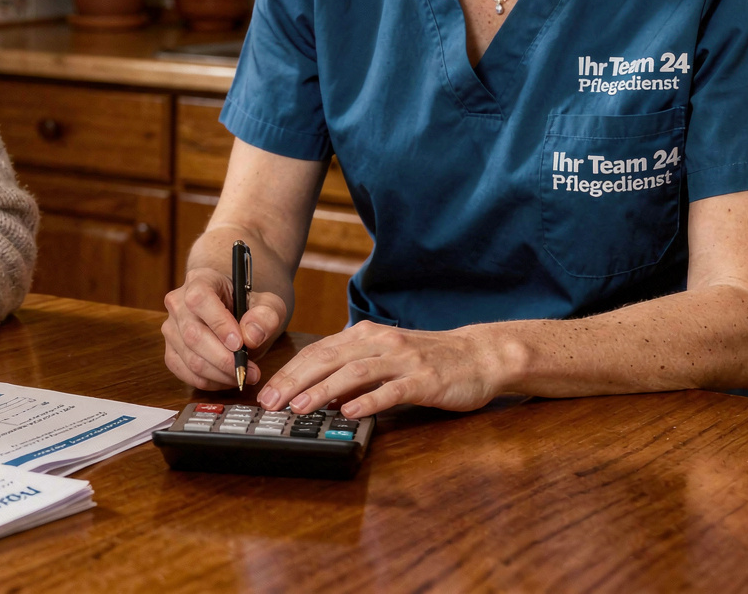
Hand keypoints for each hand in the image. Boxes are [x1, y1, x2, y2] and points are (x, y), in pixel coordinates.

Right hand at [161, 266, 286, 390]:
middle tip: (251, 371)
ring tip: (244, 375)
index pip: (199, 299)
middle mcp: (178, 302)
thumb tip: (251, 336)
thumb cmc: (248, 305)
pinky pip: (184, 372)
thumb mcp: (268, 304)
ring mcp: (171, 328)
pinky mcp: (170, 350)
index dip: (218, 323)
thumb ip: (266, 316)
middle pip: (192, 335)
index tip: (240, 344)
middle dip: (224, 359)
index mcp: (200, 280)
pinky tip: (227, 378)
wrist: (232, 310)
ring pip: (189, 358)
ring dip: (220, 374)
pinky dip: (209, 382)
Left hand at [257, 320, 514, 418]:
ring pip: (355, 372)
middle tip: (271, 403)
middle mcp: (381, 342)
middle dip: (295, 381)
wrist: (481, 356)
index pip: (318, 351)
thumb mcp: (386, 357)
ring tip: (300, 408)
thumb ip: (354, 370)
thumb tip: (317, 393)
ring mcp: (403, 360)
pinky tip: (350, 413)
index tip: (266, 391)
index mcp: (366, 335)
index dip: (289, 371)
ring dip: (323, 390)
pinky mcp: (425, 379)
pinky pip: (392, 390)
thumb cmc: (430, 359)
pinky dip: (368, 400)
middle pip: (328, 359)